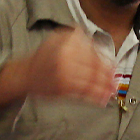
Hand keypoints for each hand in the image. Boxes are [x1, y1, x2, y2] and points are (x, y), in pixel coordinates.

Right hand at [0, 27, 116, 111]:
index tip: (113, 70)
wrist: (24, 74)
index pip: (94, 53)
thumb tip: (106, 58)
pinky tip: (101, 100)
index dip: (106, 63)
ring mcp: (64, 70)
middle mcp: (66, 52)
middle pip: (95, 67)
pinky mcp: (62, 86)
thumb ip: (81, 43)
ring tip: (111, 93)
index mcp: (68, 39)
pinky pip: (84, 92)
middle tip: (115, 84)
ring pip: (91, 80)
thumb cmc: (45, 58)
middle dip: (107, 77)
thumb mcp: (61, 40)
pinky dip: (95, 97)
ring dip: (104, 89)